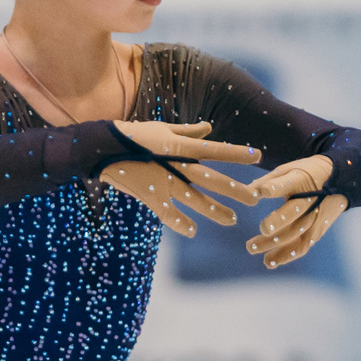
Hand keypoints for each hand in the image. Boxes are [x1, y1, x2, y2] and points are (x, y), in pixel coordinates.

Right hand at [98, 120, 259, 238]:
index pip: (215, 150)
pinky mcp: (149, 195)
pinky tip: (193, 231)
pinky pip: (168, 214)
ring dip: (215, 210)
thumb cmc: (132, 135)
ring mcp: (162, 181)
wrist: (101, 147)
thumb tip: (209, 129)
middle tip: (255, 198)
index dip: (237, 153)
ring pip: (195, 199)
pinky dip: (180, 223)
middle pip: (211, 179)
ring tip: (232, 220)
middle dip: (234, 189)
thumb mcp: (162, 129)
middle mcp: (175, 164)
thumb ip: (188, 131)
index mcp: (179, 145)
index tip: (258, 156)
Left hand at [243, 154, 346, 268]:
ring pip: (296, 233)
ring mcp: (316, 217)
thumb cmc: (308, 173)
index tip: (262, 192)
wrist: (342, 181)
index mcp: (303, 180)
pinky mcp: (318, 231)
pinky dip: (286, 255)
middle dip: (278, 221)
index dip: (276, 187)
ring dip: (275, 244)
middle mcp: (311, 200)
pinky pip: (303, 246)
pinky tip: (269, 261)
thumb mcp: (289, 169)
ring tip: (251, 248)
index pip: (289, 183)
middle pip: (295, 212)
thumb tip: (246, 192)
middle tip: (261, 228)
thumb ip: (268, 181)